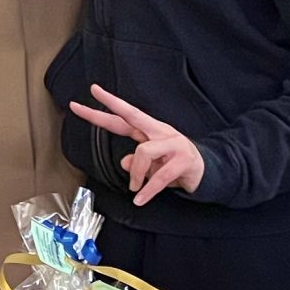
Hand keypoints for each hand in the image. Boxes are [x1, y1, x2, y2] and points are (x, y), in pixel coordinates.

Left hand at [67, 83, 206, 204]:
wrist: (207, 172)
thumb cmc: (174, 165)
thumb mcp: (151, 165)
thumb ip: (135, 162)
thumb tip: (125, 163)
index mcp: (150, 130)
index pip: (126, 115)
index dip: (109, 104)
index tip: (92, 90)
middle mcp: (160, 131)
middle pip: (132, 115)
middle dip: (106, 110)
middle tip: (82, 108)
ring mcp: (173, 143)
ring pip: (143, 152)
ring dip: (136, 174)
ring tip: (135, 188)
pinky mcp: (183, 160)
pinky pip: (160, 176)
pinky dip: (148, 190)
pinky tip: (140, 199)